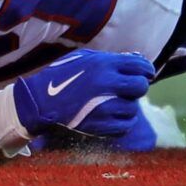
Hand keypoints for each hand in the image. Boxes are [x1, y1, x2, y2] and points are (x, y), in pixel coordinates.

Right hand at [12, 50, 155, 143]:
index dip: (147, 70)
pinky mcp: (98, 126)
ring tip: (117, 103)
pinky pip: (124, 127)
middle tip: (131, 89)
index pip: (140, 66)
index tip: (146, 74)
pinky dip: (123, 123)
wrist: (39, 101)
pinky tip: (114, 117)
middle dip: (139, 87)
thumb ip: (113, 59)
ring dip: (128, 106)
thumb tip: (140, 60)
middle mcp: (106, 84)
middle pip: (141, 87)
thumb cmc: (63, 75)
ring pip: (133, 108)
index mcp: (104, 64)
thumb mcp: (86, 58)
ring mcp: (103, 107)